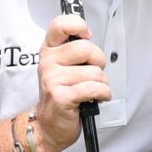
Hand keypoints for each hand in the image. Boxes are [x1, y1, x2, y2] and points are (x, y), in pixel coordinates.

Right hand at [33, 14, 110, 151]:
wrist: (48, 126)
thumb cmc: (61, 94)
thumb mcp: (63, 67)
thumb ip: (74, 50)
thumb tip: (88, 36)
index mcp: (49, 50)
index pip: (60, 25)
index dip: (78, 25)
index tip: (86, 34)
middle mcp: (48, 62)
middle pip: (86, 48)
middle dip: (99, 61)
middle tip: (94, 72)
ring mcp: (53, 80)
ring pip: (95, 72)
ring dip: (101, 83)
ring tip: (91, 90)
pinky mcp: (61, 97)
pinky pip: (94, 88)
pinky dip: (103, 94)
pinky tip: (97, 97)